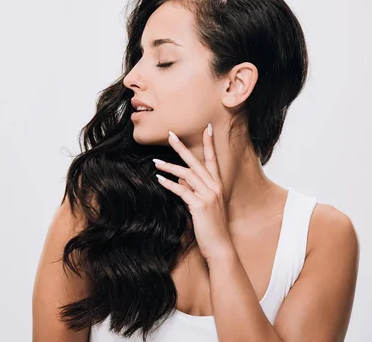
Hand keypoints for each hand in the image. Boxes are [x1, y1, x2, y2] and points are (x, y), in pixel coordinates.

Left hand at [152, 123, 233, 262]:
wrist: (219, 247)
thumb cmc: (212, 227)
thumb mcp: (204, 205)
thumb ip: (194, 190)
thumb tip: (180, 179)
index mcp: (217, 185)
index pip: (212, 160)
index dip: (209, 143)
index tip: (206, 128)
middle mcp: (214, 187)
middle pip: (196, 162)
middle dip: (182, 147)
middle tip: (170, 135)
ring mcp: (208, 195)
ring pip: (186, 174)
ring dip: (169, 167)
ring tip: (155, 162)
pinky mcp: (200, 205)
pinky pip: (181, 190)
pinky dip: (169, 184)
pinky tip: (159, 179)